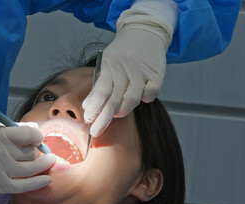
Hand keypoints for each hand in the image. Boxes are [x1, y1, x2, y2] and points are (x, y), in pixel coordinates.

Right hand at [0, 121, 55, 203]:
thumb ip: (6, 128)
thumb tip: (31, 128)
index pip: (27, 133)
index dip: (37, 134)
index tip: (38, 136)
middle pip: (30, 151)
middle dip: (36, 150)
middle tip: (36, 149)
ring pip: (30, 167)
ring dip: (43, 164)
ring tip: (50, 161)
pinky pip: (23, 186)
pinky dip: (37, 183)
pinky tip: (46, 179)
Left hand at [83, 12, 172, 136]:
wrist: (145, 31)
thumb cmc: (123, 51)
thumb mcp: (106, 62)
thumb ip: (99, 85)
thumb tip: (88, 106)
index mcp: (110, 66)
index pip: (101, 91)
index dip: (95, 107)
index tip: (88, 120)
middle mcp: (125, 69)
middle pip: (115, 99)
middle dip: (104, 118)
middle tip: (96, 131)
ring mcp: (141, 72)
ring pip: (132, 99)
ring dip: (123, 110)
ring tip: (116, 113)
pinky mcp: (156, 74)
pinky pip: (150, 94)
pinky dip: (144, 99)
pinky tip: (140, 96)